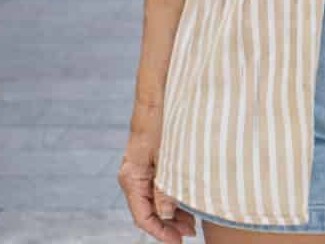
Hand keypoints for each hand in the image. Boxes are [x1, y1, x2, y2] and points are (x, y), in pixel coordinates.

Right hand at [117, 100, 195, 241]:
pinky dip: (170, 197)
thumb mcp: (167, 157)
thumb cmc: (162, 123)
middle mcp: (132, 177)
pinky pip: (157, 187)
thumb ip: (165, 188)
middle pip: (148, 211)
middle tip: (191, 232)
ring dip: (171, 212)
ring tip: (192, 221)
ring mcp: (140, 170)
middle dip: (169, 225)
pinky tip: (186, 201)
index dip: (161, 232)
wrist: (157, 96)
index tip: (179, 241)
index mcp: (132, 178)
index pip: (143, 217)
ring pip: (154, 201)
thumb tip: (167, 216)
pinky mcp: (149, 162)